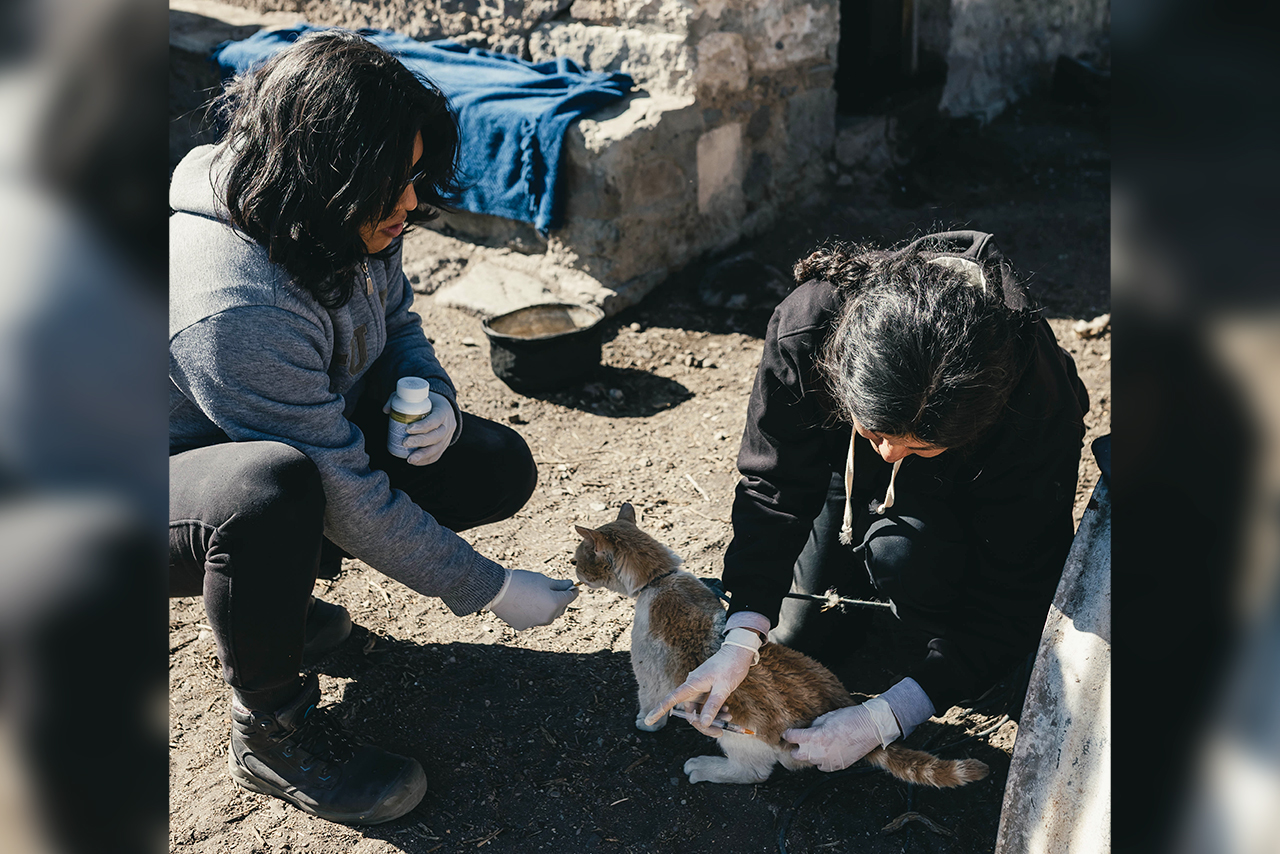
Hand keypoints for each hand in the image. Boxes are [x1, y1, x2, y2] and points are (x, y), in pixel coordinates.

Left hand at [383, 391, 456, 464]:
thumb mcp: (417, 397)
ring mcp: (448, 437)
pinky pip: (437, 455)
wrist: (446, 409)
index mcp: (443, 411)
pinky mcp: (444, 445)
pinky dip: (426, 460)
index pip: (434, 420)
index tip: (408, 429)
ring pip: (437, 448)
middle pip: (436, 436)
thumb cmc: (429, 402)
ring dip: (423, 455)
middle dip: (420, 441)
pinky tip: (415, 462)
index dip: (422, 426)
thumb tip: (386, 410)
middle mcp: (448, 425)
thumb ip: (400, 400)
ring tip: (409, 459)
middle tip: (405, 442)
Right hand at [487, 569, 577, 630]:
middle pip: (560, 608)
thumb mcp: (543, 580)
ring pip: (547, 616)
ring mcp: (536, 623)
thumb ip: (559, 585)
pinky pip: (533, 620)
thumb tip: (570, 586)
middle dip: (559, 600)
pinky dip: (532, 613)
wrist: (497, 590)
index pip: (570, 597)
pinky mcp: (524, 626)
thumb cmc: (522, 581)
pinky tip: (524, 604)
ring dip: (546, 608)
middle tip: (552, 590)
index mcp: (555, 603)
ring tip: (535, 596)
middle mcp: (548, 617)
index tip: (573, 586)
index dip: (572, 590)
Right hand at [643, 631, 758, 736]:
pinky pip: (707, 706)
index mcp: (692, 685)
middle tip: (720, 732)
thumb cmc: (730, 666)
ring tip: (729, 719)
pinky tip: (727, 712)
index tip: (648, 721)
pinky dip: (716, 712)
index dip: (658, 711)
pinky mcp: (707, 689)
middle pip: (691, 713)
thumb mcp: (723, 688)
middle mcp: (693, 688)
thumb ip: (713, 706)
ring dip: (713, 719)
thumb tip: (703, 723)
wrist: (739, 651)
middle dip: (704, 725)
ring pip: (701, 711)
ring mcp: (700, 689)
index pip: (670, 700)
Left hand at [783, 700, 898, 771]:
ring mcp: (829, 761)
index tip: (786, 733)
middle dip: (794, 748)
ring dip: (809, 754)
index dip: (787, 734)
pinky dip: (821, 761)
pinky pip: (823, 767)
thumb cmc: (849, 718)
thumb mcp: (826, 717)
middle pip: (796, 755)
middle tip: (796, 743)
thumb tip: (806, 730)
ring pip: (810, 761)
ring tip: (814, 746)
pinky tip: (825, 753)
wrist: (870, 727)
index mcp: (815, 737)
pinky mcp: (838, 766)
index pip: (792, 737)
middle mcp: (819, 752)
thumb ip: (813, 726)